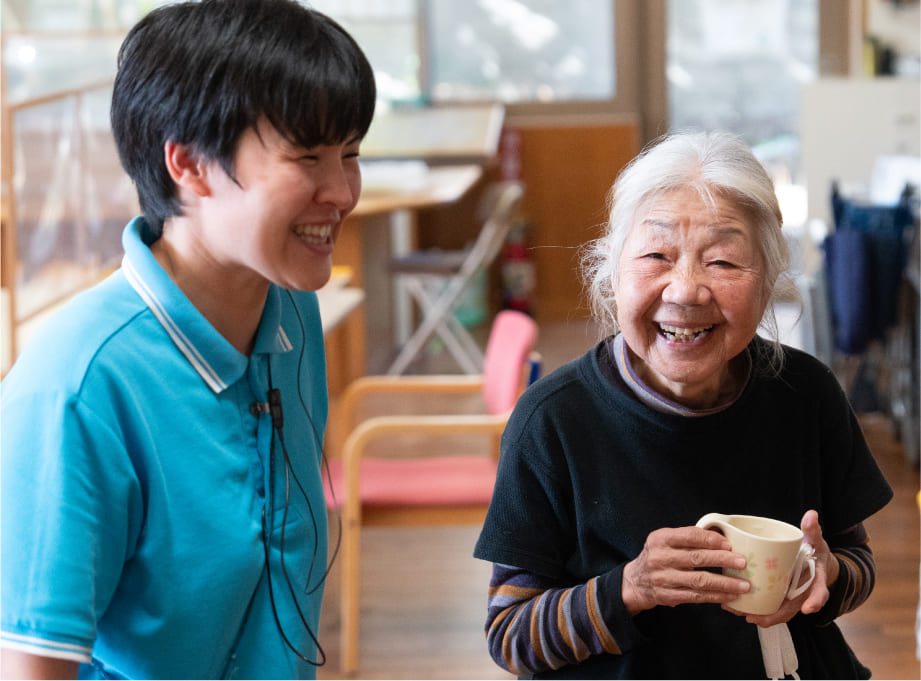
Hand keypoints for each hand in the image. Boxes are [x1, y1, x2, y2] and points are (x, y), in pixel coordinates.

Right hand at [622, 526, 750, 614]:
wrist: (635, 581)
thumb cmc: (658, 556)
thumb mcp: (665, 541)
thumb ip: (688, 538)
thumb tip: (722, 535)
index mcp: (660, 539)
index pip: (688, 536)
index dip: (710, 539)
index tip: (729, 544)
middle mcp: (660, 558)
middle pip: (696, 558)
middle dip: (723, 560)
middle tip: (742, 562)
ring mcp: (663, 578)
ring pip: (699, 581)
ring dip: (724, 583)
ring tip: (744, 585)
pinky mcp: (668, 596)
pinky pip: (696, 597)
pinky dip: (715, 596)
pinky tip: (730, 596)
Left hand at [728, 509, 835, 626]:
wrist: (815, 561)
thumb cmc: (814, 550)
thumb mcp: (815, 539)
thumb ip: (812, 529)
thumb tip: (811, 515)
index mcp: (816, 580)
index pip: (819, 592)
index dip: (815, 600)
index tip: (809, 608)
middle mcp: (804, 593)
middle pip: (792, 610)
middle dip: (774, 616)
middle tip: (756, 618)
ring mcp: (791, 598)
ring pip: (778, 612)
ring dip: (760, 616)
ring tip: (739, 612)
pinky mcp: (780, 598)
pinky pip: (769, 607)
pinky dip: (755, 609)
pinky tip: (735, 606)